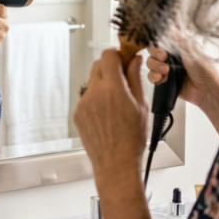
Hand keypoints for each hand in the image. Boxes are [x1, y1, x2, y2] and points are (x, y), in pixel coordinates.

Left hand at [74, 50, 147, 176]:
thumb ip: (135, 79)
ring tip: (117, 102)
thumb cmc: (132, 140)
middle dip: (110, 67)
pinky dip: (97, 99)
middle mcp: (94, 94)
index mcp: (113, 90)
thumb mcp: (141, 105)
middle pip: (98, 65)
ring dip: (103, 84)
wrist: (116, 164)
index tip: (124, 59)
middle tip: (122, 79)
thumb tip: (134, 60)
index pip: (108, 56)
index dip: (117, 55)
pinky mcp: (78, 114)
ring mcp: (83, 104)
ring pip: (92, 82)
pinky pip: (87, 97)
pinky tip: (108, 114)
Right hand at [144, 33, 218, 109]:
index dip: (157, 41)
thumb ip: (176, 37)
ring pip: (150, 62)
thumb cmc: (205, 69)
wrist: (206, 89)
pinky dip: (154, 76)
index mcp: (178, 46)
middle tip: (164, 57)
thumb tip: (166, 25)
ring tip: (166, 71)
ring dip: (155, 66)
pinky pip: (151, 76)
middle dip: (155, 53)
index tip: (161, 44)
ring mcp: (167, 68)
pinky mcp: (164, 80)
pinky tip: (161, 78)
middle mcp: (171, 56)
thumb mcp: (191, 48)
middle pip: (152, 50)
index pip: (161, 38)